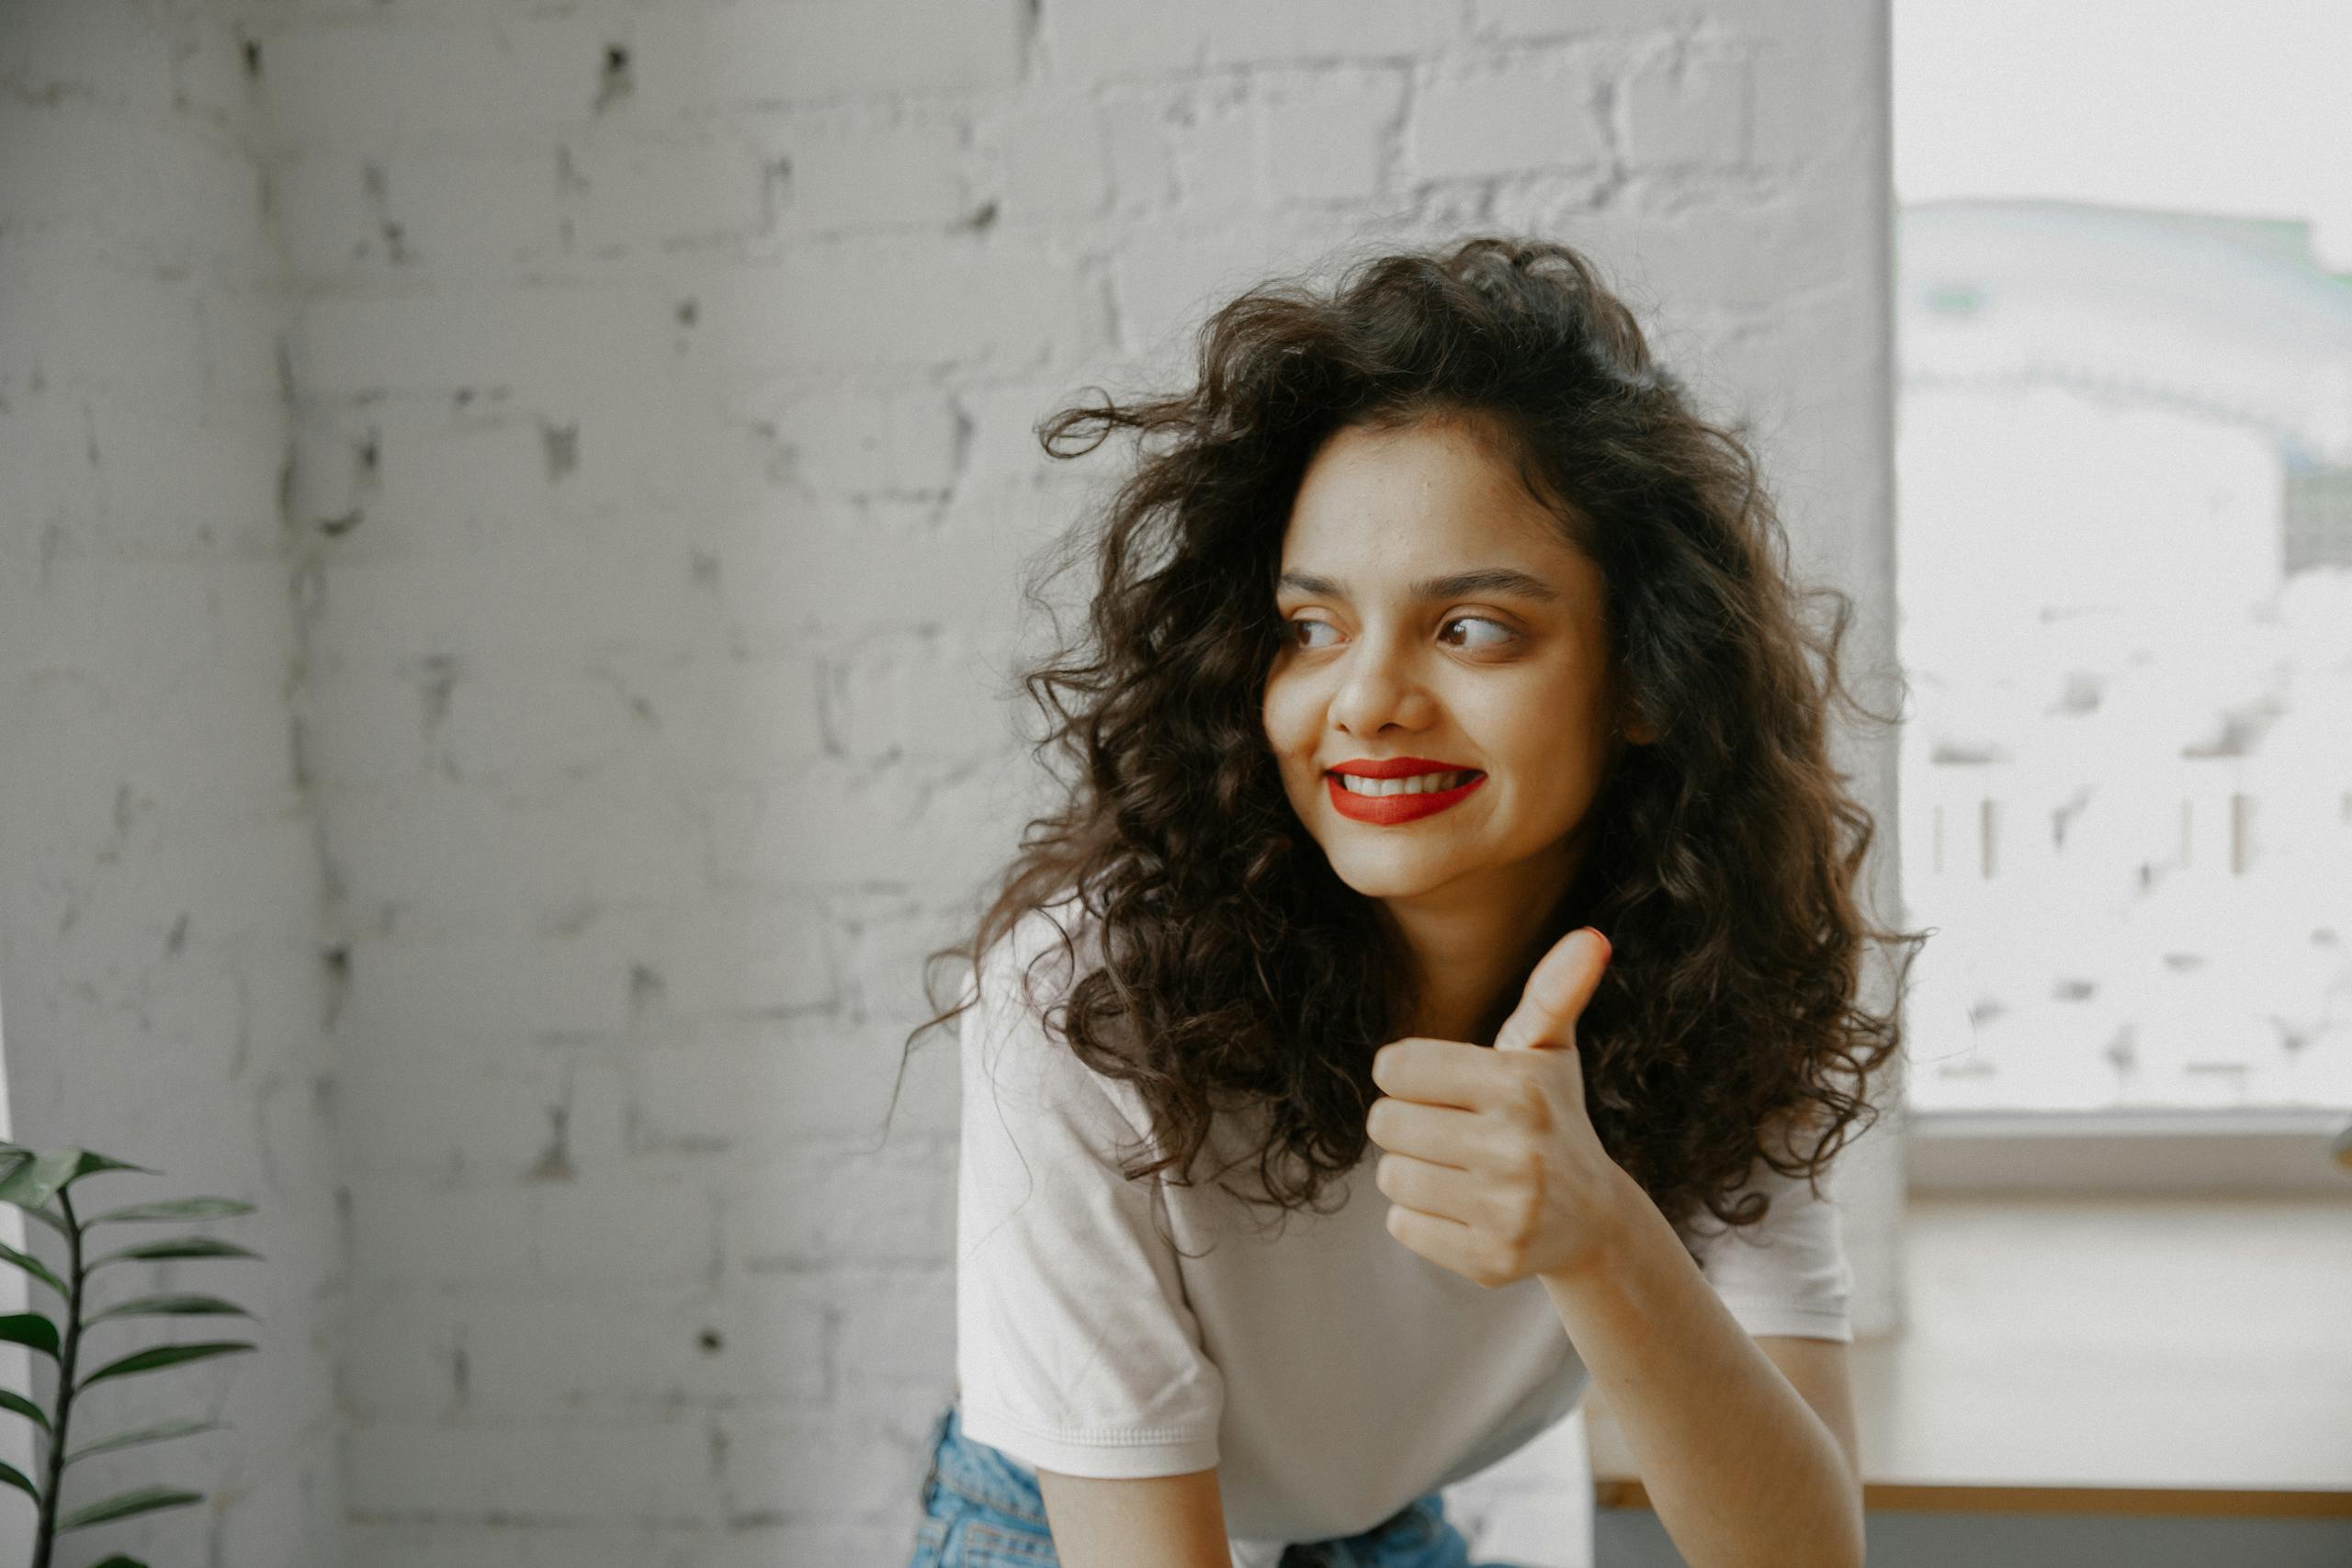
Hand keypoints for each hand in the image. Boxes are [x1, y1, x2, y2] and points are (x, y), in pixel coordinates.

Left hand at [1366, 927, 1627, 1288]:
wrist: (1593, 1220)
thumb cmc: (1550, 1117)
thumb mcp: (1549, 1053)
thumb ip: (1555, 992)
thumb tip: (1592, 937)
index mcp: (1519, 1086)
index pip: (1394, 1067)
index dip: (1408, 1075)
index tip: (1444, 1087)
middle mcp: (1518, 1148)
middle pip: (1386, 1122)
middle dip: (1409, 1124)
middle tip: (1454, 1133)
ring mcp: (1507, 1210)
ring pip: (1390, 1175)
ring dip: (1412, 1171)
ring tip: (1460, 1171)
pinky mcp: (1491, 1261)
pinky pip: (1403, 1225)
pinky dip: (1422, 1218)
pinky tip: (1465, 1211)